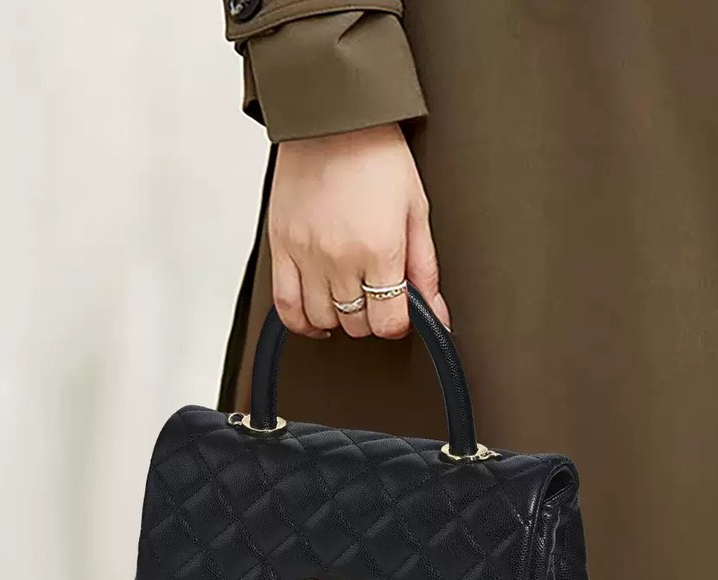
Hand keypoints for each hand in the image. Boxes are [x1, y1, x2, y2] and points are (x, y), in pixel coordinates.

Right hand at [268, 123, 449, 340]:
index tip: (400, 311)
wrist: (332, 117)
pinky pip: (285, 306)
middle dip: (371, 318)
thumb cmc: (377, 154)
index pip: (388, 321)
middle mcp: (340, 258)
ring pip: (322, 319)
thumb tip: (436, 314)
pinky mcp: (281, 247)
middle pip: (356, 324)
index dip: (398, 323)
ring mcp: (306, 255)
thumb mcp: (416, 211)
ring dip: (340, 318)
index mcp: (379, 249)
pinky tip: (317, 318)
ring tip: (350, 300)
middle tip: (377, 297)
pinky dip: (301, 321)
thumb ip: (425, 269)